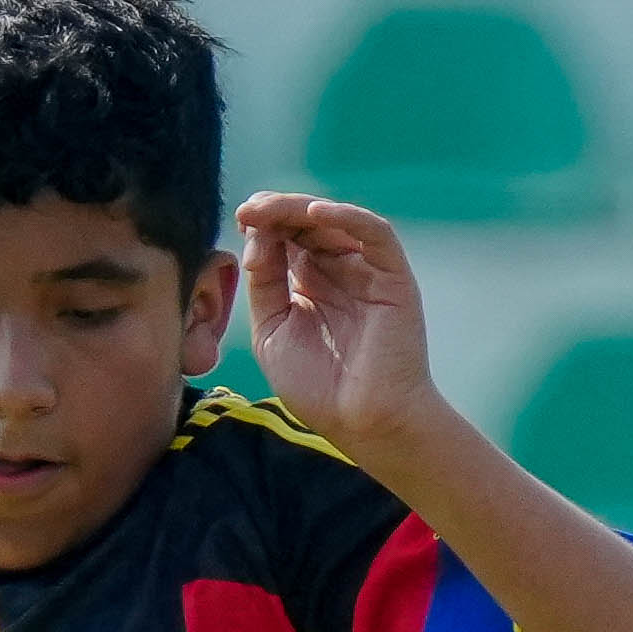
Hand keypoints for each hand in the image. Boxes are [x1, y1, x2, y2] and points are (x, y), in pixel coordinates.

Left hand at [234, 192, 443, 458]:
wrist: (364, 423)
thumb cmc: (318, 388)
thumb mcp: (272, 331)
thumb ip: (264, 285)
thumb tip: (255, 238)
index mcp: (310, 284)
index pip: (285, 239)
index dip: (262, 225)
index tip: (238, 220)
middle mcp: (339, 271)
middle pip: (307, 224)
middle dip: (276, 211)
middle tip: (248, 208)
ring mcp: (367, 272)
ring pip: (336, 221)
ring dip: (301, 208)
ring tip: (269, 208)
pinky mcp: (393, 276)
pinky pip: (376, 233)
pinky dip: (347, 216)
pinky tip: (316, 213)